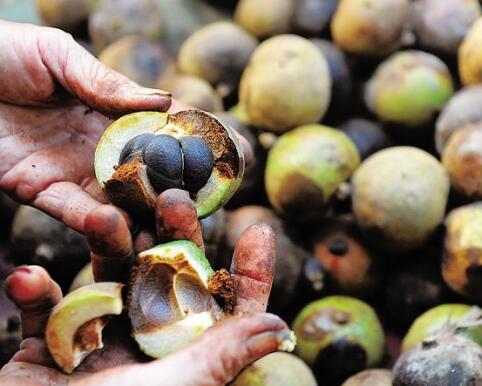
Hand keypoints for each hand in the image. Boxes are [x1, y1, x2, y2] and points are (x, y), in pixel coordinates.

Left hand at [0, 20, 251, 232]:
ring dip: (143, 219)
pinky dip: (97, 223)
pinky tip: (118, 227)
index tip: (236, 156)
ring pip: (118, 204)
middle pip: (149, 177)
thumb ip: (108, 84)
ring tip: (168, 231)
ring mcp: (71, 172)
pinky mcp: (37, 191)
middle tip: (207, 208)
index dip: (198, 146)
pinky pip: (73, 213)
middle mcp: (98, 147)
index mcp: (110, 112)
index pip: (165, 133)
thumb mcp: (59, 57)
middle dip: (179, 193)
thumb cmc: (1, 52)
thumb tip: (167, 102)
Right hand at [1, 189, 283, 385]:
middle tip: (175, 197)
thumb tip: (280, 326)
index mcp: (185, 356)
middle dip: (172, 238)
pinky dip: (33, 295)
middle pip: (167, 279)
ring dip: (102, 247)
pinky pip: (43, 311)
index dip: (247, 273)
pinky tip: (26, 278)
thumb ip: (224, 355)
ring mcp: (98, 342)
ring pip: (106, 280)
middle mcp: (146, 345)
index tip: (259, 229)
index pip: (225, 311)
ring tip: (102, 216)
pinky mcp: (49, 346)